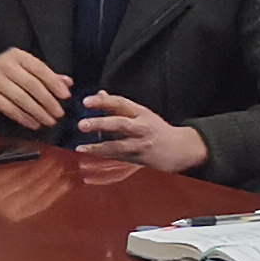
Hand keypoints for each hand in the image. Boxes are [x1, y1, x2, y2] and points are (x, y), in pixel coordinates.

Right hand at [0, 50, 73, 131]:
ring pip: (21, 98)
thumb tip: (68, 83)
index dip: (54, 83)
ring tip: (49, 121)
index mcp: (18, 56)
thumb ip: (45, 75)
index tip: (66, 96)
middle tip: (59, 113)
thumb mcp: (23, 68)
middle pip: (32, 85)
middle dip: (48, 101)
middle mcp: (6, 66)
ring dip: (37, 112)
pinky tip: (33, 123)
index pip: (40, 69)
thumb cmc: (3, 73)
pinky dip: (23, 117)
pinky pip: (9, 108)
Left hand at [74, 93, 208, 173]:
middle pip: (120, 124)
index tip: (86, 101)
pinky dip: (104, 166)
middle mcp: (142, 128)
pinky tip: (89, 167)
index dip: (103, 102)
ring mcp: (141, 145)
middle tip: (82, 124)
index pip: (120, 103)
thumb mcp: (141, 113)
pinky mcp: (139, 160)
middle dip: (100, 124)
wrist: (179, 149)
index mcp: (141, 113)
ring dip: (98, 148)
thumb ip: (118, 105)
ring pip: (118, 147)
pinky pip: (120, 163)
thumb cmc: (156, 129)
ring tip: (81, 148)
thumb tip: (100, 93)